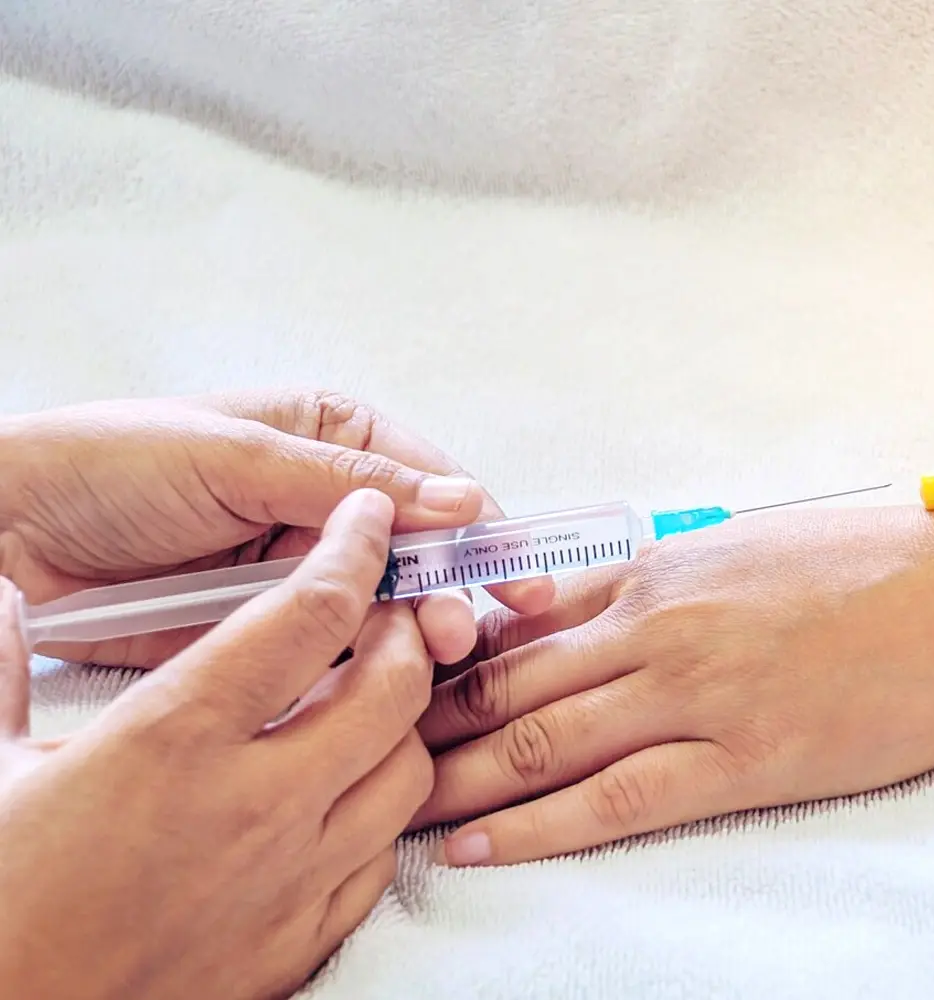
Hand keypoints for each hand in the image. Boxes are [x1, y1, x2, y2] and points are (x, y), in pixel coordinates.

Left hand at [0, 389, 552, 666]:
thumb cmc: (111, 465)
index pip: (432, 483)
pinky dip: (367, 667)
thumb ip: (349, 484)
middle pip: (422, 551)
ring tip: (432, 656)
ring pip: (388, 604)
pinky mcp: (270, 626)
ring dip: (416, 631)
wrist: (10, 529)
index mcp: (331, 437)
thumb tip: (462, 500)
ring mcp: (300, 567)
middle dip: (451, 589)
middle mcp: (328, 503)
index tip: (514, 574)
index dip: (480, 529)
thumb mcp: (236, 457)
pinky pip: (337, 647)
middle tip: (462, 631)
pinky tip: (392, 685)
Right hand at [0, 491, 435, 999]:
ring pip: (409, 772)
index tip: (368, 518)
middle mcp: (255, 804)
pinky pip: (382, 858)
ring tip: (367, 698)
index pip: (308, 614)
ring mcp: (289, 881)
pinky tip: (343, 792)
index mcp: (174, 739)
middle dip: (406, 632)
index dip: (354, 550)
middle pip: (394, 688)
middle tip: (384, 610)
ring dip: (403, 722)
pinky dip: (381, 810)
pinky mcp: (297, 943)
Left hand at [412, 505, 933, 865]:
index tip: (386, 684)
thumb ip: (657, 577)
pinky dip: (537, 825)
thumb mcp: (748, 547)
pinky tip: (479, 848)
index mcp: (659, 570)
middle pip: (506, 681)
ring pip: (539, 740)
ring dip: (453, 778)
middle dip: (420, 721)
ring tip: (383, 808)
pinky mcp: (746, 758)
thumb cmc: (871, 563)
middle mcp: (658, 628)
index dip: (440, 657)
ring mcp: (697, 694)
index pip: (518, 619)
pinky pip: (617, 798)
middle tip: (351, 752)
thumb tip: (583, 601)